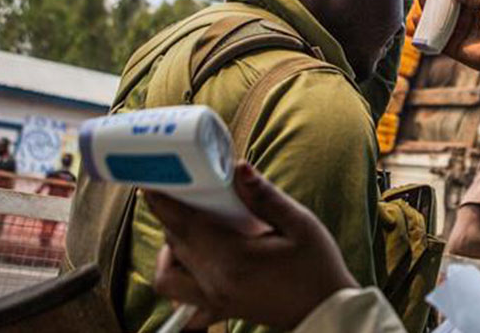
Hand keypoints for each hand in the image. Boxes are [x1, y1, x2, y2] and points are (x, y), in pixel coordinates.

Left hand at [145, 162, 357, 329]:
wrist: (327, 311)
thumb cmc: (318, 269)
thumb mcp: (300, 225)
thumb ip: (265, 197)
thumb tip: (238, 167)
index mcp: (234, 260)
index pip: (185, 224)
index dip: (164, 201)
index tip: (152, 180)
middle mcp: (215, 283)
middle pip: (174, 243)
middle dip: (171, 215)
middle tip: (183, 191)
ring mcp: (214, 300)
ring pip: (168, 275)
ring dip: (170, 250)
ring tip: (191, 227)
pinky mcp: (219, 309)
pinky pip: (182, 299)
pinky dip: (179, 281)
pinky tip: (195, 263)